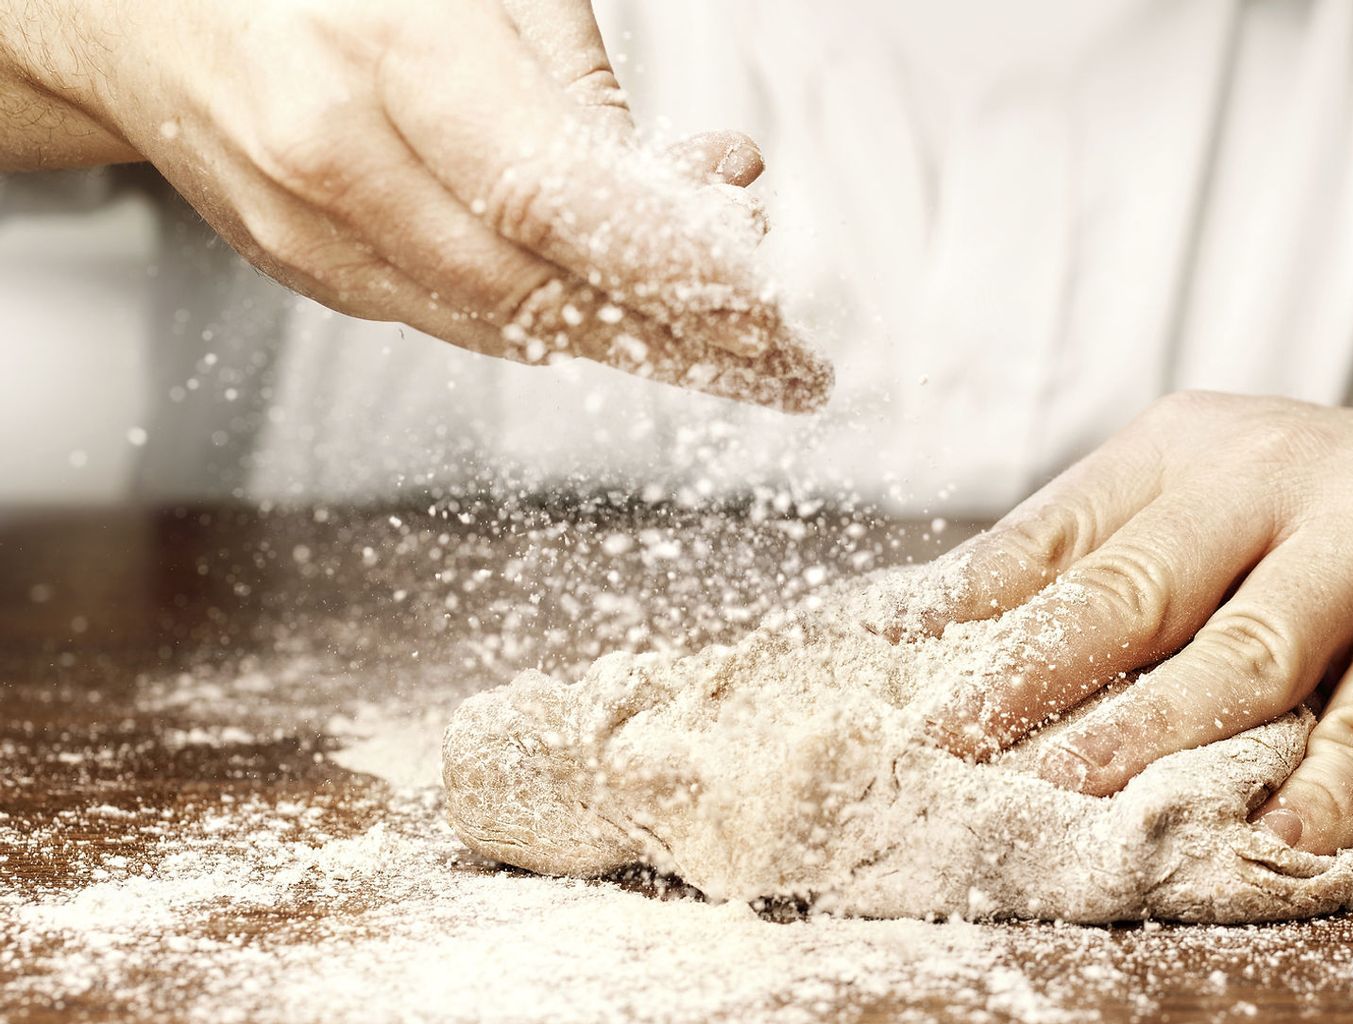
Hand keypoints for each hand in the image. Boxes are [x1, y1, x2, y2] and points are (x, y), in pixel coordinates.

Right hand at [2, 0, 827, 410]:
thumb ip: (585, 91)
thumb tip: (710, 192)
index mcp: (396, 55)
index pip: (567, 207)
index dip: (679, 276)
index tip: (769, 319)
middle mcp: (338, 154)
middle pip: (542, 292)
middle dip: (680, 338)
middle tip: (782, 369)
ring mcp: (305, 225)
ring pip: (501, 323)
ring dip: (626, 344)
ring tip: (727, 354)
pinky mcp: (300, 266)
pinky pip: (447, 320)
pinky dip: (542, 325)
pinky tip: (611, 318)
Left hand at [912, 391, 1352, 853]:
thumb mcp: (1236, 491)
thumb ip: (1126, 556)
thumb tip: (968, 650)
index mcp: (1189, 451)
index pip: (1048, 540)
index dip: (954, 621)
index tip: (870, 690)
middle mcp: (1269, 482)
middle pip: (1123, 592)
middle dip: (1017, 684)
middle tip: (931, 759)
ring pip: (1236, 655)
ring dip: (1141, 739)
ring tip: (1058, 804)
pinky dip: (1328, 787)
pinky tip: (1281, 844)